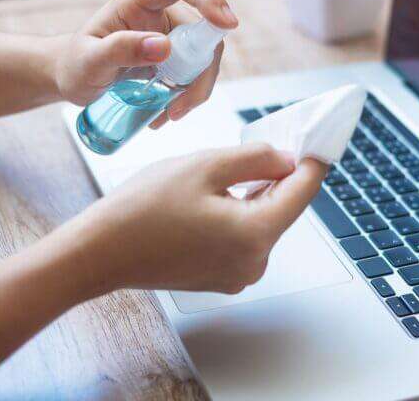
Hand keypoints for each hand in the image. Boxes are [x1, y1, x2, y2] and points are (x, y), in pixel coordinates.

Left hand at [53, 0, 237, 126]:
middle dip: (201, 70)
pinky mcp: (175, 54)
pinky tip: (167, 112)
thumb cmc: (74, 65)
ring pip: (204, 55)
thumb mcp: (90, 62)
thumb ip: (121, 50)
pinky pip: (196, 71)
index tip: (226, 23)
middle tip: (182, 105)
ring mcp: (170, 33)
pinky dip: (189, 94)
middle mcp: (159, 11)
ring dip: (197, 87)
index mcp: (136, 0)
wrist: (73, 77)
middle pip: (202, 30)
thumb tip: (164, 46)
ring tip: (170, 114)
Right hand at [60, 144, 327, 294]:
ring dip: (256, 193)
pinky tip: (218, 194)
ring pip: (262, 221)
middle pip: (282, 208)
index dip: (312, 162)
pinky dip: (239, 213)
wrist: (100, 252)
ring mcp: (238, 275)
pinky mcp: (221, 277)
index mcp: (256, 234)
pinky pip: (243, 237)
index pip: (302, 192)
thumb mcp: (205, 166)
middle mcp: (254, 262)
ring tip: (232, 167)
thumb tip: (287, 159)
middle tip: (271, 142)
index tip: (319, 142)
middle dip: (279, 175)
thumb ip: (256, 159)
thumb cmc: (143, 209)